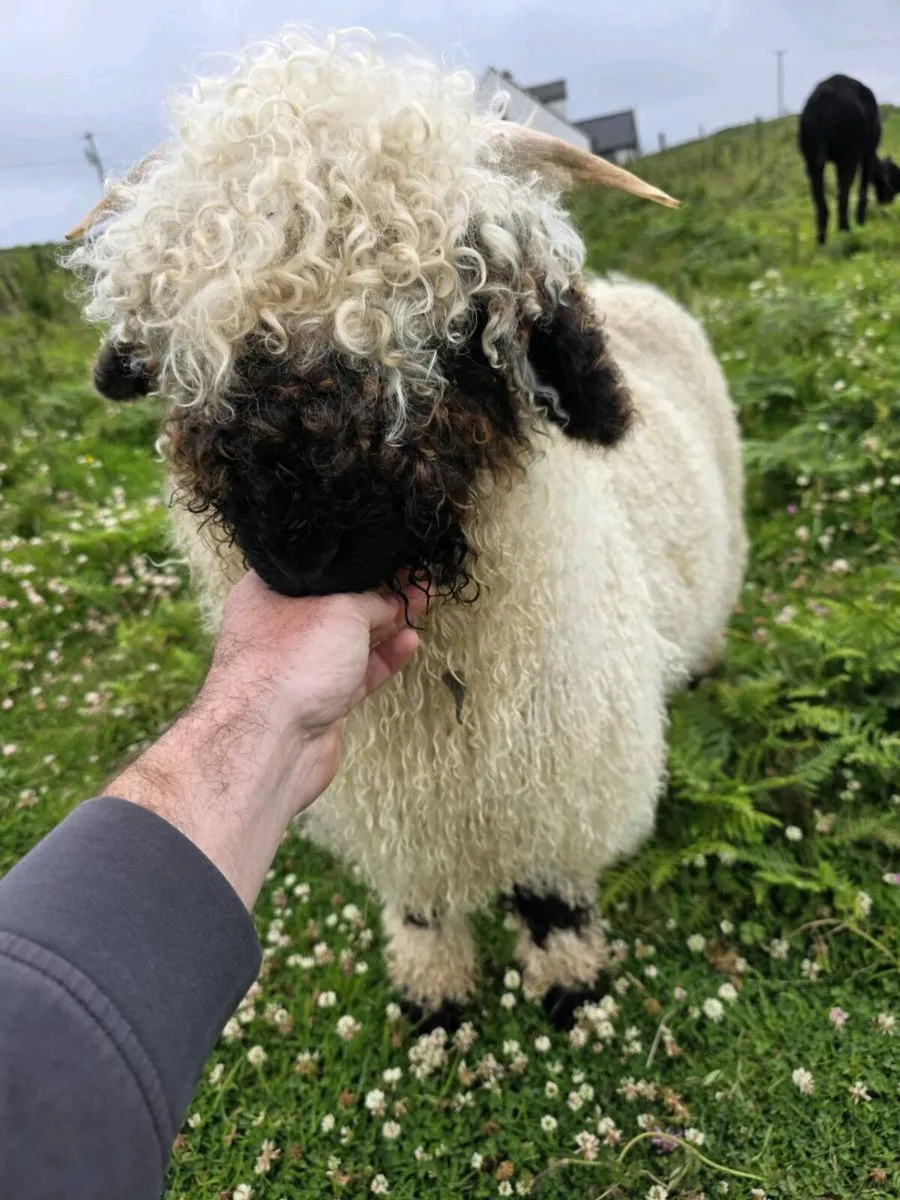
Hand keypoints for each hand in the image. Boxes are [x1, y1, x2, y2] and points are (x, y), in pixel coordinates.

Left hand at [109, 574, 427, 907]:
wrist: (271, 740)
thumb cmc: (290, 661)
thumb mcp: (341, 609)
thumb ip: (371, 600)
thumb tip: (392, 600)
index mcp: (267, 592)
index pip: (317, 569)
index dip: (354, 562)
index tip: (389, 554)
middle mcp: (280, 626)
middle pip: (337, 602)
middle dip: (379, 591)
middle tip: (417, 577)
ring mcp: (301, 665)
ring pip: (352, 638)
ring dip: (388, 622)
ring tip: (424, 600)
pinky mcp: (321, 699)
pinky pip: (359, 671)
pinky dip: (384, 656)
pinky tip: (409, 640)